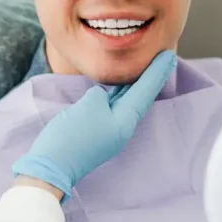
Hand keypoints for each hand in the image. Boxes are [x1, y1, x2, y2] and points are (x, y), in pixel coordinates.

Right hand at [12, 50, 176, 194]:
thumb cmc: (72, 136)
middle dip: (150, 76)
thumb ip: (100, 94)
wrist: (51, 166)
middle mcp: (121, 127)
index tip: (170, 55)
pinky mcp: (95, 131)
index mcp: (125, 121)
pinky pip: (111, 107)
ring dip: (134, 84)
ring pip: (125, 101)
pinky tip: (118, 85)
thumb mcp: (89, 106)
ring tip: (144, 66)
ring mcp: (108, 130)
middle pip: (139, 96)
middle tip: (163, 56)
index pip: (145, 91)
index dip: (157, 71)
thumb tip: (102, 96)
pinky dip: (118, 93)